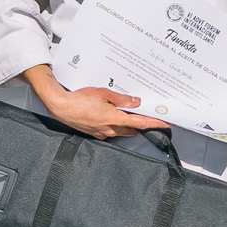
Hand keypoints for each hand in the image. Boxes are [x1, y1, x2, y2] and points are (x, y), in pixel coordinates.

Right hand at [21, 64, 165, 138]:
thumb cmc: (80, 99)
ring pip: (122, 131)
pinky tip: (111, 116)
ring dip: (127, 125)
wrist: (61, 107)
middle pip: (133, 129)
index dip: (155, 123)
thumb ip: (122, 99)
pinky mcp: (95, 133)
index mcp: (115, 119)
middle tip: (148, 115)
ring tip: (128, 113)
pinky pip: (110, 131)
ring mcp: (102, 133)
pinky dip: (115, 125)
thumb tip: (136, 102)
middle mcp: (110, 129)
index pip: (141, 123)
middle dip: (141, 124)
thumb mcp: (104, 93)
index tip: (166, 123)